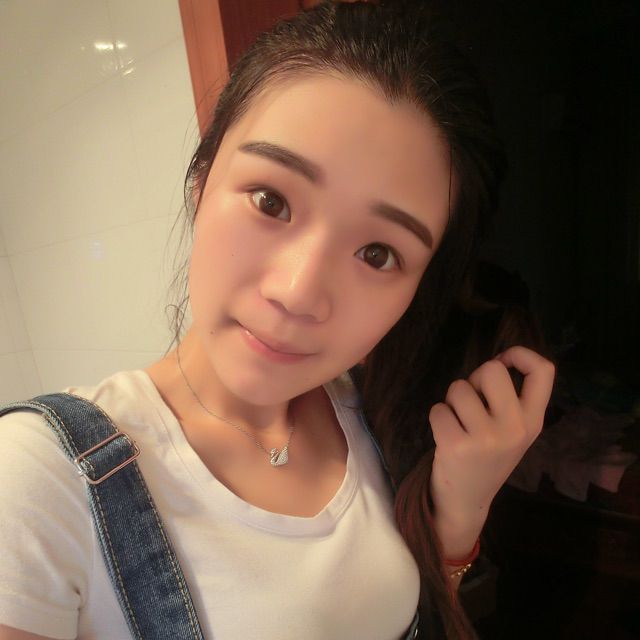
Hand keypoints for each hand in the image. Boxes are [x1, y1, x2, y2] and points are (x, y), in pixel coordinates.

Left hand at [429, 345, 554, 529]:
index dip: (520, 354)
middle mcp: (515, 428)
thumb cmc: (486, 456)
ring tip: (459, 423)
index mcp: (533, 421)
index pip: (544, 370)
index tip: (503, 361)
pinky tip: (446, 435)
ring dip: (452, 401)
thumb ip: (511, 399)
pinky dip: (437, 417)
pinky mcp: (457, 445)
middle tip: (472, 402)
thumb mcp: (512, 431)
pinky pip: (438, 408)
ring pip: (459, 387)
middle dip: (475, 379)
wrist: (467, 501)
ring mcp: (486, 438)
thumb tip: (498, 359)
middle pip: (492, 369)